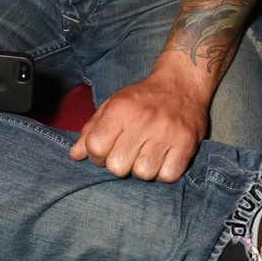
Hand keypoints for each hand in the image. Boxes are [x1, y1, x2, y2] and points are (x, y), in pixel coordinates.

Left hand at [69, 57, 208, 181]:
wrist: (181, 83)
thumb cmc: (142, 98)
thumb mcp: (112, 105)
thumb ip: (91, 129)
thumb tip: (75, 155)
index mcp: (120, 109)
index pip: (95, 148)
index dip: (96, 155)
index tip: (106, 150)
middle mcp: (142, 120)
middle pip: (117, 167)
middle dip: (119, 164)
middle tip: (128, 152)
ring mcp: (166, 133)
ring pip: (143, 174)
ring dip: (142, 168)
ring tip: (147, 152)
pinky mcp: (186, 144)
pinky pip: (167, 177)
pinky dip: (164, 172)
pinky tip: (163, 157)